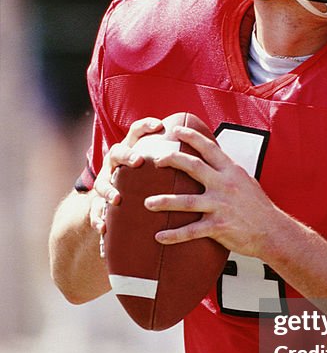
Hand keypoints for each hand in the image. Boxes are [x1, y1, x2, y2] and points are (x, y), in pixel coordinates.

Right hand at [91, 117, 164, 236]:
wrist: (117, 201)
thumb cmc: (146, 180)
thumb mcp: (156, 167)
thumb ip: (173, 159)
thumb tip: (206, 149)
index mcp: (131, 151)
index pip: (136, 132)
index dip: (145, 126)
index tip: (159, 125)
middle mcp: (115, 164)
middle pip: (116, 153)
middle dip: (127, 156)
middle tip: (139, 161)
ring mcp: (105, 182)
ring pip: (101, 183)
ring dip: (108, 190)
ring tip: (117, 199)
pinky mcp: (98, 203)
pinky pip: (95, 211)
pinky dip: (97, 219)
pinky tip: (103, 227)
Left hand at [144, 125, 281, 257]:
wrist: (273, 231)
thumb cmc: (259, 208)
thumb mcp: (246, 182)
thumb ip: (228, 172)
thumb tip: (213, 161)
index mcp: (232, 172)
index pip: (209, 148)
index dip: (191, 137)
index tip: (176, 130)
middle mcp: (225, 185)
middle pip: (193, 166)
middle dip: (171, 160)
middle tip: (155, 160)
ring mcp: (221, 206)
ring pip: (186, 201)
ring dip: (164, 201)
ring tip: (147, 203)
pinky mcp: (219, 226)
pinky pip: (191, 230)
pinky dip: (174, 235)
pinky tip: (159, 237)